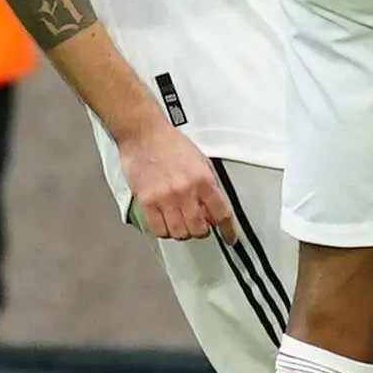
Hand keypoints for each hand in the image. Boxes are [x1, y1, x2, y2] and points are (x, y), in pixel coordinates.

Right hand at [118, 122, 234, 242]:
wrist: (143, 134)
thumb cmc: (170, 144)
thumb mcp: (201, 160)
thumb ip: (208, 186)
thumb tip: (212, 210)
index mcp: (203, 180)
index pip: (222, 213)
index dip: (228, 231)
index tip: (229, 238)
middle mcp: (186, 191)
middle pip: (199, 229)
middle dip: (202, 230)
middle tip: (199, 225)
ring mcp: (165, 198)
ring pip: (179, 233)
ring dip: (183, 232)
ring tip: (181, 223)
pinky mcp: (147, 202)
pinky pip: (159, 229)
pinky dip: (165, 231)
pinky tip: (166, 222)